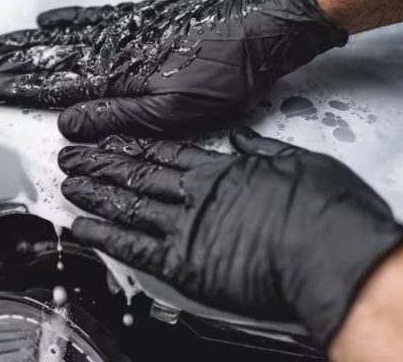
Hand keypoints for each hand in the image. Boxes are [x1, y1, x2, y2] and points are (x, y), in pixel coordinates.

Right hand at [0, 0, 345, 140]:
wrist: (260, 28)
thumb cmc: (222, 75)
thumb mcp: (171, 112)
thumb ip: (115, 117)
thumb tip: (67, 125)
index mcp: (114, 76)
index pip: (49, 84)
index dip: (12, 87)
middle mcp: (111, 48)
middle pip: (45, 57)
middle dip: (6, 62)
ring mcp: (124, 29)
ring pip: (60, 37)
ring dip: (24, 42)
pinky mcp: (141, 18)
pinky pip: (90, 17)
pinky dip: (64, 19)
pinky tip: (49, 19)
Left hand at [59, 128, 402, 346]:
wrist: (334, 252)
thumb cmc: (327, 211)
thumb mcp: (295, 161)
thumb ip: (261, 152)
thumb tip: (242, 141)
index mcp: (222, 170)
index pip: (166, 154)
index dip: (134, 146)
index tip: (111, 138)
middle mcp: (197, 194)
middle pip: (137, 174)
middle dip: (102, 163)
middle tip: (73, 156)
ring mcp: (186, 227)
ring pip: (126, 205)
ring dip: (94, 194)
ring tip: (69, 183)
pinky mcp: (183, 263)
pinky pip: (130, 247)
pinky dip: (101, 236)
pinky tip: (80, 227)